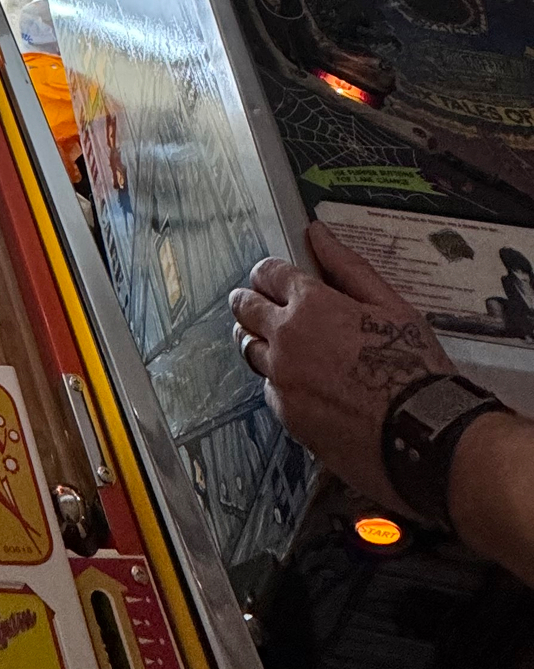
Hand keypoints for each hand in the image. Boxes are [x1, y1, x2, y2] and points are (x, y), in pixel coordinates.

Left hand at [231, 223, 451, 513]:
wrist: (424, 434)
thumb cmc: (414, 369)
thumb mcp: (391, 305)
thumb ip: (347, 267)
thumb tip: (318, 234)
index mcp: (310, 305)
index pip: (267, 273)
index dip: (269, 273)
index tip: (273, 279)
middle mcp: (286, 338)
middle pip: (245, 308)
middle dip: (249, 301)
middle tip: (258, 305)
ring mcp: (282, 378)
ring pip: (250, 349)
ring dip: (258, 340)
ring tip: (275, 343)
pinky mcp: (287, 414)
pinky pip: (270, 389)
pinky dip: (280, 382)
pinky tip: (301, 385)